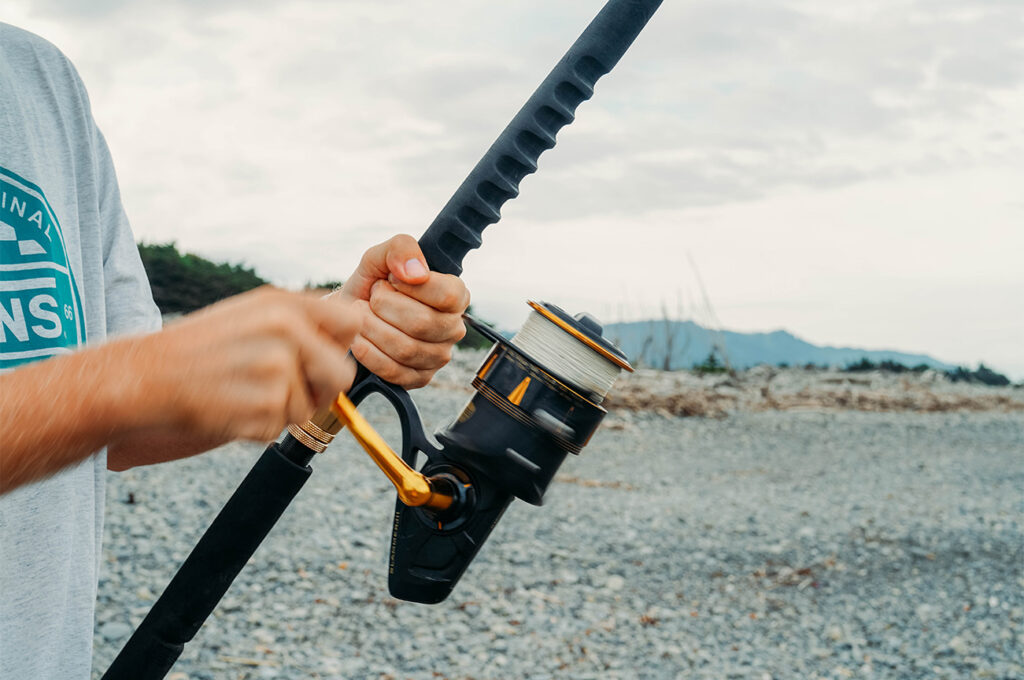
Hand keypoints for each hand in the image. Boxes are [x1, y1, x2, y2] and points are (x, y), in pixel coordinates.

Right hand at [135, 286, 360, 441]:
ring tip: (243, 393)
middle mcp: (286, 333)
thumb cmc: (201, 347)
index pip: (351, 322)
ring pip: (310, 408)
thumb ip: (303, 316)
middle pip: (342, 374)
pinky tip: (231, 407)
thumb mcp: (252, 312)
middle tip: (283, 387)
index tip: (320, 355)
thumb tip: (355, 321)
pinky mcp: (264, 408)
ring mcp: (276, 371)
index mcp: (285, 306)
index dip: (340, 344)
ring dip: (282, 411)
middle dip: (320, 389)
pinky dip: (258, 428)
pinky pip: (281, 429)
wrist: (145, 376)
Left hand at [340, 234, 468, 387]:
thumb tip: (416, 273)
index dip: (412, 287)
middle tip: (370, 299)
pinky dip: (370, 354)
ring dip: (373, 329)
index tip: (390, 280)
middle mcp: (453, 328)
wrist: (348, 315)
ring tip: (360, 316)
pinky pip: (395, 372)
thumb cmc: (371, 285)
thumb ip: (401, 248)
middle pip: (422, 323)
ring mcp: (438, 356)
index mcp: (456, 295)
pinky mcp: (419, 378)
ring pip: (407, 349)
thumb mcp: (380, 256)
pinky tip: (358, 340)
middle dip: (384, 308)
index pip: (447, 295)